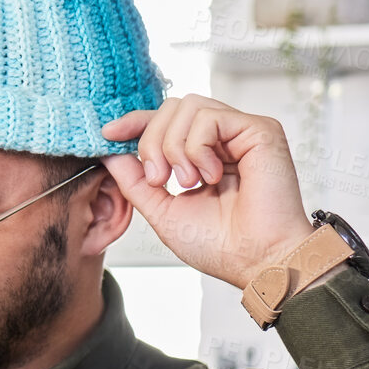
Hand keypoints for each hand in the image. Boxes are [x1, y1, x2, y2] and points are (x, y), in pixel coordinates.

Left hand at [100, 96, 315, 289]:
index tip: (108, 133)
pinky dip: (197, 147)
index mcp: (202, 155)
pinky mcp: (260, 130)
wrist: (256, 261)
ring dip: (174, 147)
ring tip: (189, 182)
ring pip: (187, 107)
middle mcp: (223, 139)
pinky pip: (209, 116)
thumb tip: (109, 151)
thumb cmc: (220, 245)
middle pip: (171, 108)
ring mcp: (241, 132)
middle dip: (151, 141)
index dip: (135, 122)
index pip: (165, 121)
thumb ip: (135, 180)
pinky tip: (210, 175)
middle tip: (159, 180)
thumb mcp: (161, 210)